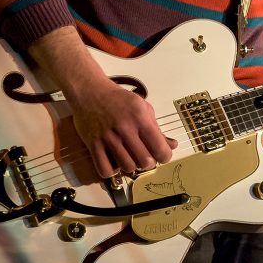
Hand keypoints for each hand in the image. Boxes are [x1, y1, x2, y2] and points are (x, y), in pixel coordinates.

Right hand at [28, 27, 175, 178]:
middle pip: (145, 161)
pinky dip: (112, 171)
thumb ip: (157, 128)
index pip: (159, 148)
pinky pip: (105, 169)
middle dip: (150, 163)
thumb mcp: (143, 107)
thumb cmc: (119, 99)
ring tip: (130, 157)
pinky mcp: (93, 144)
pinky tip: (114, 162)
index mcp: (140, 118)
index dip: (165, 156)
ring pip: (127, 167)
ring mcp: (108, 137)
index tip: (162, 155)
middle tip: (146, 156)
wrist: (90, 92)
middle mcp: (125, 129)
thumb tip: (172, 145)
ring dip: (132, 166)